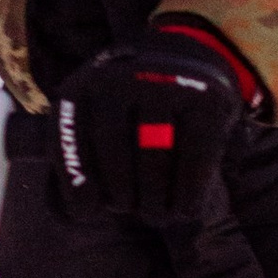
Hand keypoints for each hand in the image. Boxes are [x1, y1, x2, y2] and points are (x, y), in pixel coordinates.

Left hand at [54, 23, 258, 227]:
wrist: (185, 63)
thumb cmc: (130, 113)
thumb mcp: (93, 121)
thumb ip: (74, 161)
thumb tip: (71, 213)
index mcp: (84, 86)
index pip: (71, 138)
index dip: (77, 180)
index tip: (87, 213)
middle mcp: (121, 78)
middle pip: (114, 148)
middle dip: (120, 193)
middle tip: (130, 210)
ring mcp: (165, 84)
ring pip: (154, 157)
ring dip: (155, 201)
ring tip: (157, 214)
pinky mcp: (206, 99)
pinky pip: (195, 158)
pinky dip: (189, 192)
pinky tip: (186, 208)